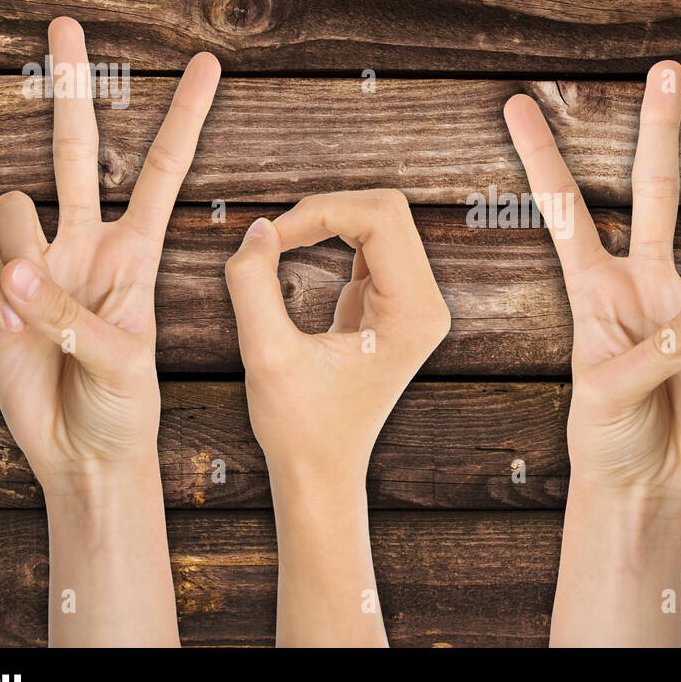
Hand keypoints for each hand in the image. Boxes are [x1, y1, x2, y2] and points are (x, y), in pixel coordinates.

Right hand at [0, 16, 220, 645]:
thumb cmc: (125, 405)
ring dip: (24, 253)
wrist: (83, 450)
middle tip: (65, 22)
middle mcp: (87, 241)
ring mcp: (39, 261)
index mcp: (137, 250)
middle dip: (72, 86)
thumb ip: (72, 314)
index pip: (162, 169)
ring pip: (13, 208)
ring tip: (44, 313)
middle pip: (77, 149)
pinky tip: (18, 330)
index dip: (183, 117)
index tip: (208, 64)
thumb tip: (15, 268)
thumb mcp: (123, 362)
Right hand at [223, 189, 449, 645]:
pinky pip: (368, 242)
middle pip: (386, 210)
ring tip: (279, 245)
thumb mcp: (265, 357)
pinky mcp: (394, 303)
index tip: (270, 238)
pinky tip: (293, 253)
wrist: (322, 472)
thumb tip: (258, 228)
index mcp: (414, 314)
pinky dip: (329, 235)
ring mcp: (415, 302)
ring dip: (326, 220)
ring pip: (378, 220)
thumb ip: (253, 285)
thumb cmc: (299, 427)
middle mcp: (427, 304)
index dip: (320, 211)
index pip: (380, 218)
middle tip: (272, 237)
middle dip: (325, 209)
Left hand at [505, 60, 680, 645]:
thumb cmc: (606, 435)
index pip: (567, 207)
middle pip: (658, 184)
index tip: (515, 103)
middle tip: (666, 67)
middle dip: (660, 126)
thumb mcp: (606, 391)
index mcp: (593, 284)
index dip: (543, 156)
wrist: (651, 482)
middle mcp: (646, 275)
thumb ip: (662, 343)